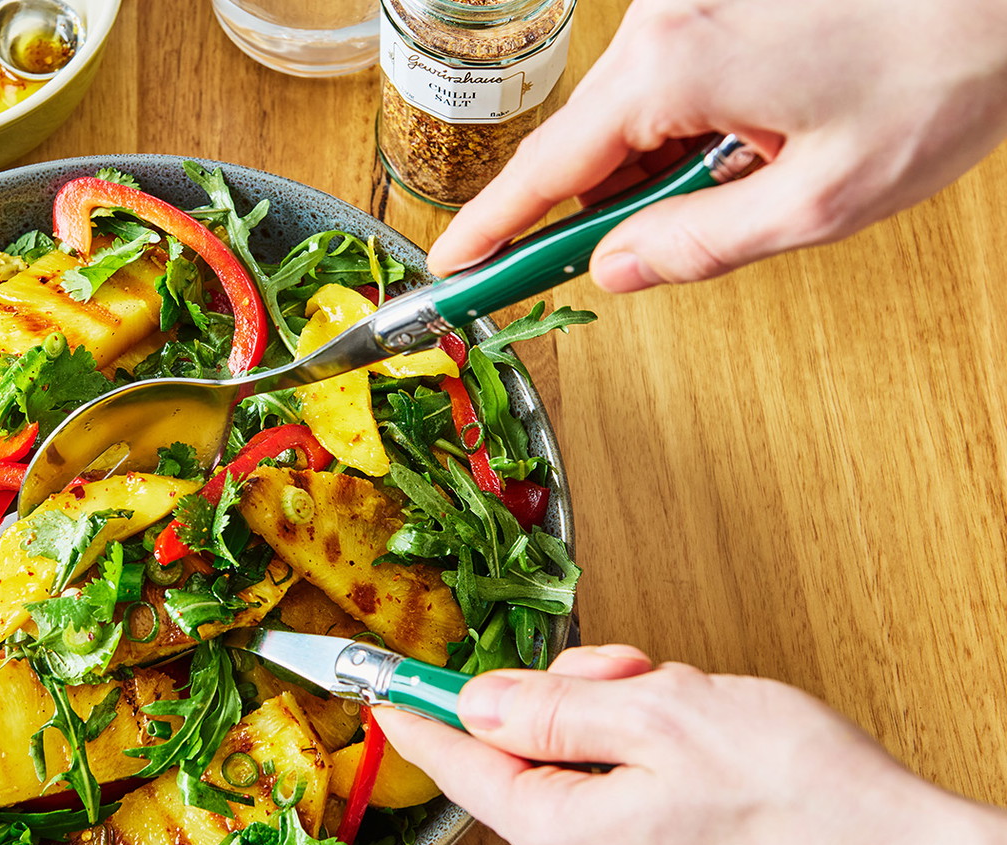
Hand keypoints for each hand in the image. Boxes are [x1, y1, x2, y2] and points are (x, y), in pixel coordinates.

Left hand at [376, 645, 1006, 844]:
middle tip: (632, 671)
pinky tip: (709, 739)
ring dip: (625, 712)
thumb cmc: (801, 802)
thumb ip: (553, 706)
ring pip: (584, 755)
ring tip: (692, 707)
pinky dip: (656, 745)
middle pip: (527, 746)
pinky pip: (627, 783)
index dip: (416, 708)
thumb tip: (477, 699)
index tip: (374, 685)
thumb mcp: (659, 718)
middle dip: (572, 689)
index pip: (458, 761)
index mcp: (562, 831)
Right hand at [425, 0, 1006, 290]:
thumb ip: (702, 244)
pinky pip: (667, 73)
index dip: (495, 228)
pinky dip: (690, 120)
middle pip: (588, 139)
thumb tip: (619, 270)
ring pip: (631, 108)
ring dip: (665, 160)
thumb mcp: (823, 200)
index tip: (452, 267)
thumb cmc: (942, 70)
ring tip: (763, 167)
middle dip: (604, 205)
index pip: (549, 168)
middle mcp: (664, 19)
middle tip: (631, 254)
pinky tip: (762, 130)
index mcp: (674, 68)